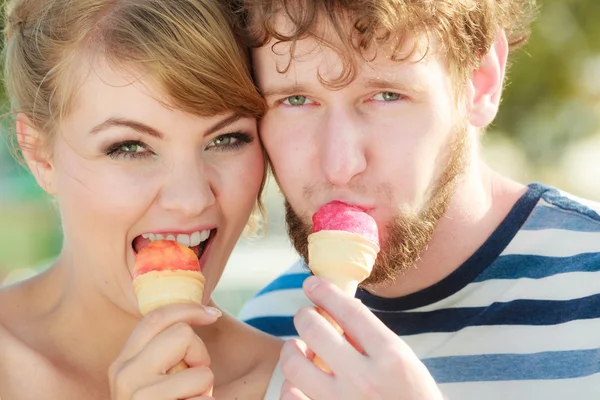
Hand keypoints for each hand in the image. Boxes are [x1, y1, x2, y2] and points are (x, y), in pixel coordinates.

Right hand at [109, 303, 220, 399]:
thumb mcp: (153, 374)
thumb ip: (164, 344)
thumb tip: (201, 305)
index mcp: (124, 361)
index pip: (156, 318)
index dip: (189, 309)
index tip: (212, 315)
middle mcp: (124, 376)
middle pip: (182, 335)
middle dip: (199, 355)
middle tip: (191, 379)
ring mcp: (139, 398)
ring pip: (201, 371)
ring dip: (205, 389)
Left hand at [279, 276, 443, 399]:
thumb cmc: (413, 398)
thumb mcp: (405, 364)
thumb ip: (372, 340)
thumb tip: (335, 312)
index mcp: (391, 358)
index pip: (349, 311)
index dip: (325, 291)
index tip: (311, 283)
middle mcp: (365, 380)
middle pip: (313, 329)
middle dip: (304, 316)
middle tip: (306, 318)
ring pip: (293, 364)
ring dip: (291, 350)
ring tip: (297, 349)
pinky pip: (290, 397)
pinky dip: (290, 386)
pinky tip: (298, 382)